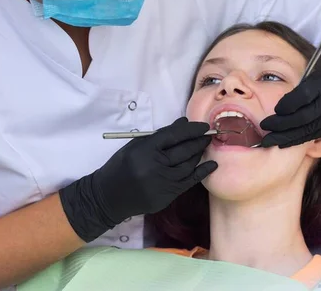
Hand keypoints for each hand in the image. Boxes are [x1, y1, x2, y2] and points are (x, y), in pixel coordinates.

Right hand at [59, 117, 216, 241]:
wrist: (108, 196)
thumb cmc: (121, 166)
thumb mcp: (135, 145)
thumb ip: (160, 135)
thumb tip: (184, 123)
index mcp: (145, 149)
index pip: (174, 136)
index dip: (191, 130)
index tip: (203, 126)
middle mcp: (155, 166)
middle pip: (183, 151)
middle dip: (199, 141)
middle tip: (209, 135)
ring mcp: (162, 182)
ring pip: (188, 166)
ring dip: (199, 155)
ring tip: (205, 147)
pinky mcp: (167, 196)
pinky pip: (189, 182)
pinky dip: (202, 172)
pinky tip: (212, 165)